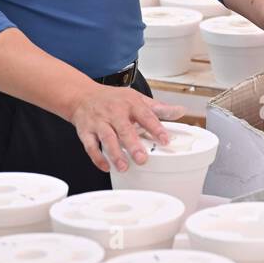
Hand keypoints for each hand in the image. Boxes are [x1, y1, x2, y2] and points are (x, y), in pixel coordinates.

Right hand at [69, 84, 186, 172]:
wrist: (82, 95)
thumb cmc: (113, 99)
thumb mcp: (138, 99)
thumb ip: (159, 108)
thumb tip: (180, 111)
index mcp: (130, 104)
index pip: (146, 116)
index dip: (156, 128)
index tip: (165, 140)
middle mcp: (114, 113)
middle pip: (124, 129)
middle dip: (132, 145)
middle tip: (142, 159)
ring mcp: (99, 122)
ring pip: (107, 138)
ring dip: (115, 154)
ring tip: (124, 167)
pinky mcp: (86, 131)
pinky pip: (90, 145)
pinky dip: (97, 157)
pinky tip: (106, 167)